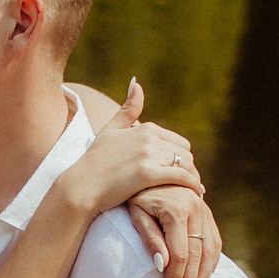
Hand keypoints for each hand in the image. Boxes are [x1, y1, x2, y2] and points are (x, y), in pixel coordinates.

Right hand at [58, 81, 199, 215]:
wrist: (82, 186)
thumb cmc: (95, 160)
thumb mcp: (110, 130)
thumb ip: (127, 109)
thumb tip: (136, 83)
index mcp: (145, 128)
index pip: (178, 142)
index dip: (181, 158)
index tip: (181, 171)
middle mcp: (149, 138)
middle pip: (184, 153)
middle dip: (188, 168)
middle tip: (189, 183)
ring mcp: (148, 155)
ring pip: (185, 164)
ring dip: (193, 177)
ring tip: (194, 190)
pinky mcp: (148, 174)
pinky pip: (181, 177)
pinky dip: (192, 185)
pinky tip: (196, 195)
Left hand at [126, 184, 221, 277]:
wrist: (150, 168)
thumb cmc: (136, 194)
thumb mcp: (136, 214)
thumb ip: (150, 238)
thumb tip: (163, 265)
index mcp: (177, 209)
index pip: (180, 254)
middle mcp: (196, 208)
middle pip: (198, 255)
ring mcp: (204, 210)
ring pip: (211, 250)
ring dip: (205, 277)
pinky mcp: (207, 212)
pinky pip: (215, 241)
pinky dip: (211, 262)